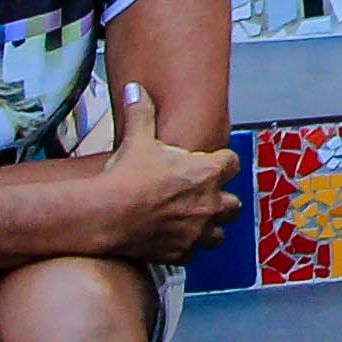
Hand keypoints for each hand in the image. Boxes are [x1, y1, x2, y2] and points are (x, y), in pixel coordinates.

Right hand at [91, 84, 239, 261]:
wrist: (107, 214)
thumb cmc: (127, 176)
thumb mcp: (137, 139)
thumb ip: (141, 113)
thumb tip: (135, 88)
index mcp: (207, 173)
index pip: (233, 164)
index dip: (222, 163)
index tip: (210, 163)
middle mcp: (210, 204)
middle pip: (234, 204)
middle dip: (221, 199)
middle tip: (201, 195)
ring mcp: (197, 231)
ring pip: (219, 234)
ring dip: (209, 227)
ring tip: (192, 221)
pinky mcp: (182, 252)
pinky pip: (194, 253)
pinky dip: (186, 247)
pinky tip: (172, 239)